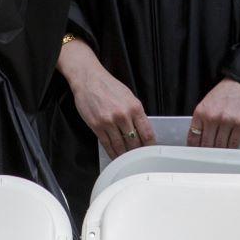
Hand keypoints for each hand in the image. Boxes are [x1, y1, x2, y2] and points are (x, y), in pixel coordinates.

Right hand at [61, 38, 151, 157]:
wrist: (89, 79)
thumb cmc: (109, 86)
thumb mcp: (128, 96)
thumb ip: (136, 113)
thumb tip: (142, 131)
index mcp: (135, 107)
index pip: (147, 133)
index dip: (150, 145)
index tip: (150, 151)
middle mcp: (123, 115)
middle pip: (134, 142)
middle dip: (137, 152)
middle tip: (139, 158)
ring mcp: (109, 122)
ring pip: (120, 146)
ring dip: (124, 155)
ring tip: (127, 160)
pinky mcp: (97, 126)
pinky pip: (107, 144)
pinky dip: (112, 153)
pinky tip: (115, 156)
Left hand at [189, 78, 239, 148]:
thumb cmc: (226, 92)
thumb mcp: (208, 103)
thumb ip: (203, 119)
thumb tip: (200, 138)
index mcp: (201, 111)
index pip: (193, 136)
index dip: (194, 148)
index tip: (195, 153)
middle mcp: (212, 117)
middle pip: (206, 144)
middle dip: (207, 152)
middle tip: (208, 157)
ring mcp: (227, 121)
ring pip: (220, 146)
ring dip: (220, 152)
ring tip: (220, 154)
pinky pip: (234, 143)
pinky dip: (232, 148)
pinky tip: (231, 149)